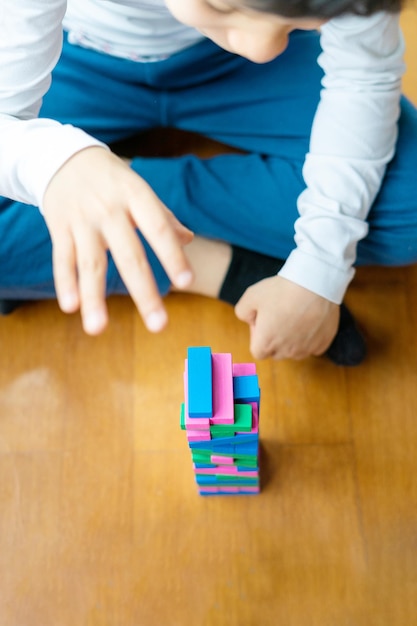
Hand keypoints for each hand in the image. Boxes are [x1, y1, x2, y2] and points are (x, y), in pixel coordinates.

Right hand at [43, 147, 193, 334]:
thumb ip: (163, 216)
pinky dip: (65, 282)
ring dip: (94, 297)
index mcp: (136, 197)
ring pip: (90, 263)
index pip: (158, 229)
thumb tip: (189, 239)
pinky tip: (70, 308)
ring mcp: (83, 220)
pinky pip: (62, 258)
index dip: (172, 255)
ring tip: (98, 329)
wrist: (62, 156)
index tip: (186, 283)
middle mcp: (110, 210)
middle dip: (144, 292)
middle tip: (158, 325)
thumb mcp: (139, 189)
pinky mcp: (59, 227)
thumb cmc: (112, 179)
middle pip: (129, 256)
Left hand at [234, 275, 339, 360]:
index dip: (258, 336)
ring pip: (295, 351)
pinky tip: (309, 319)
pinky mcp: (323, 343)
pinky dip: (310, 337)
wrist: (315, 283)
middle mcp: (287, 351)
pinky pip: (313, 346)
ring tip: (295, 316)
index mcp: (266, 343)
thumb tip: (250, 321)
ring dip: (293, 339)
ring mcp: (307, 348)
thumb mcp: (251, 296)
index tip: (264, 320)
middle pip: (276, 352)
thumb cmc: (282, 290)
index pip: (258, 351)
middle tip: (279, 316)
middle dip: (274, 338)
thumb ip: (242, 312)